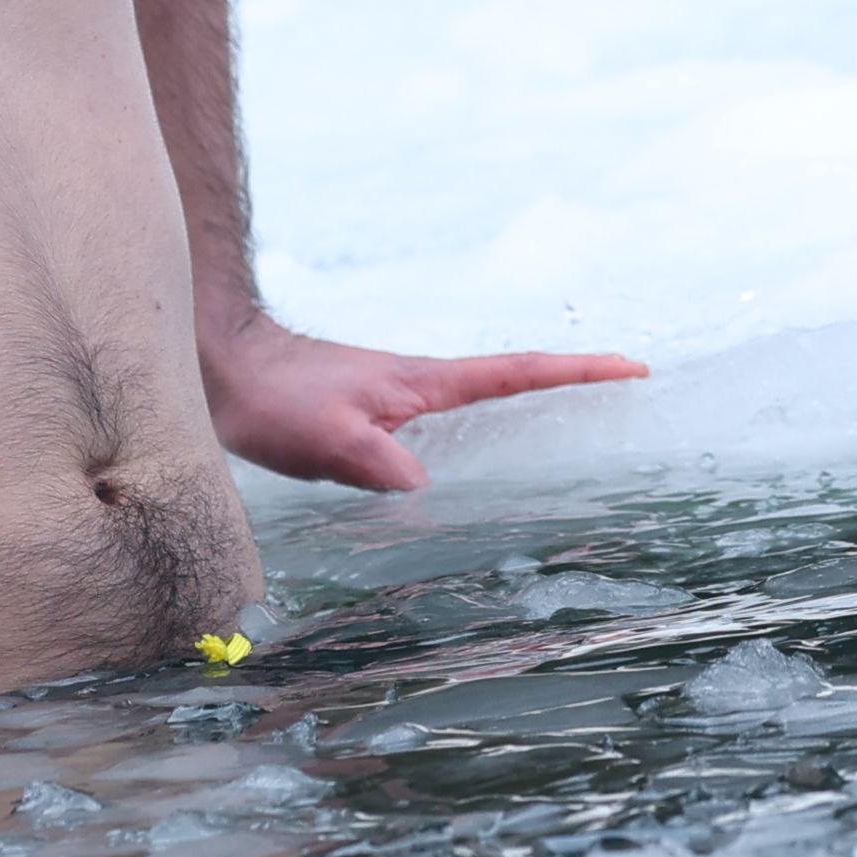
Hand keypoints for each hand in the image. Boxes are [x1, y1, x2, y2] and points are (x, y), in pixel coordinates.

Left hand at [203, 316, 647, 492]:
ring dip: (531, 404)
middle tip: (628, 388)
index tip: (631, 367)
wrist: (224, 367)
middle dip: (573, 381)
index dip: (576, 371)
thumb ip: (376, 457)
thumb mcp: (325, 434)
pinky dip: (480, 431)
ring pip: (481, 402)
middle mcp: (422, 385)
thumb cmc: (273, 396)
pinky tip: (475, 463)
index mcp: (425, 384)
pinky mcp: (378, 413)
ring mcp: (402, 397)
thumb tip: (423, 489)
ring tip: (578, 427)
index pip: (516, 373)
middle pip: (514, 379)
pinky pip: (446, 423)